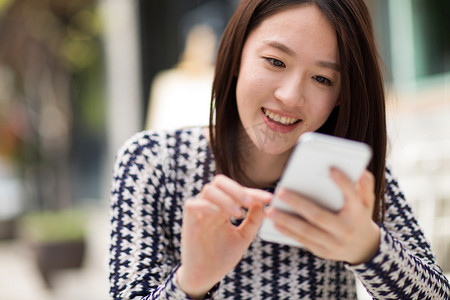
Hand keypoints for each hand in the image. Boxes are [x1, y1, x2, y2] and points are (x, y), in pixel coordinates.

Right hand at [177, 175, 271, 298]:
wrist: (205, 276)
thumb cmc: (222, 256)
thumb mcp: (243, 237)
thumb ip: (253, 220)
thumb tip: (263, 204)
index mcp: (224, 208)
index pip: (238, 191)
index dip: (254, 192)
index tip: (270, 198)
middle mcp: (211, 206)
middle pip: (220, 182)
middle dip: (237, 189)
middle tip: (250, 202)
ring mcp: (199, 213)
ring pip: (208, 190)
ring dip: (225, 198)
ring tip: (238, 213)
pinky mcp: (189, 222)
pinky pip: (192, 204)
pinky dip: (206, 205)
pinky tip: (219, 214)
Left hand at [266, 169, 379, 264]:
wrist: (363, 248)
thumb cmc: (359, 215)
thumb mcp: (367, 200)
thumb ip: (364, 185)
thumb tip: (361, 170)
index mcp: (358, 212)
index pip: (352, 195)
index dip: (342, 182)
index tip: (330, 168)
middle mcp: (346, 229)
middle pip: (319, 216)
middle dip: (298, 204)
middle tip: (280, 191)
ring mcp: (335, 243)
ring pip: (307, 231)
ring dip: (286, 220)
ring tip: (270, 210)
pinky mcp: (324, 252)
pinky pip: (303, 241)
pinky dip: (288, 232)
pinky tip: (275, 223)